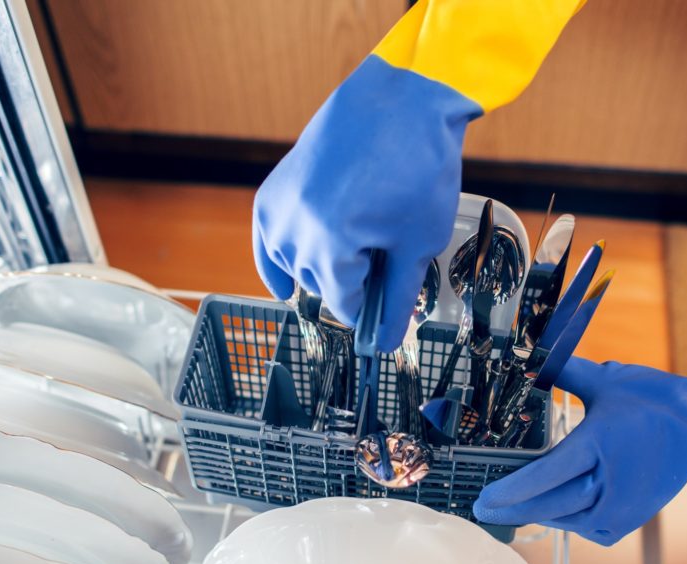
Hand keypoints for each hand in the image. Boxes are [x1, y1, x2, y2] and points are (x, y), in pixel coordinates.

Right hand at [252, 55, 480, 352]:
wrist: (401, 98)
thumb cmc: (419, 165)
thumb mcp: (419, 239)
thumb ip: (399, 296)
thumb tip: (388, 341)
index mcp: (331, 246)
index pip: (345, 303)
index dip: (370, 310)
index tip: (384, 316)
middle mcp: (296, 230)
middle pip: (320, 284)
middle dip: (350, 282)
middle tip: (382, 267)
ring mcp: (280, 208)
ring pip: (293, 265)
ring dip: (319, 269)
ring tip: (353, 252)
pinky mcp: (274, 188)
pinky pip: (266, 240)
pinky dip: (275, 262)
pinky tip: (283, 286)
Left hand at [473, 358, 686, 544]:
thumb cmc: (653, 400)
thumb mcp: (607, 379)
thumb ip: (564, 370)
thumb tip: (531, 356)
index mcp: (599, 443)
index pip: (546, 475)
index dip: (512, 490)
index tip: (484, 498)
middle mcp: (610, 480)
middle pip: (551, 504)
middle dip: (513, 509)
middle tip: (482, 511)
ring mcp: (623, 505)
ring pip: (568, 520)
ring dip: (537, 516)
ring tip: (508, 509)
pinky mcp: (631, 518)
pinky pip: (589, 529)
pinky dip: (567, 522)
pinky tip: (548, 512)